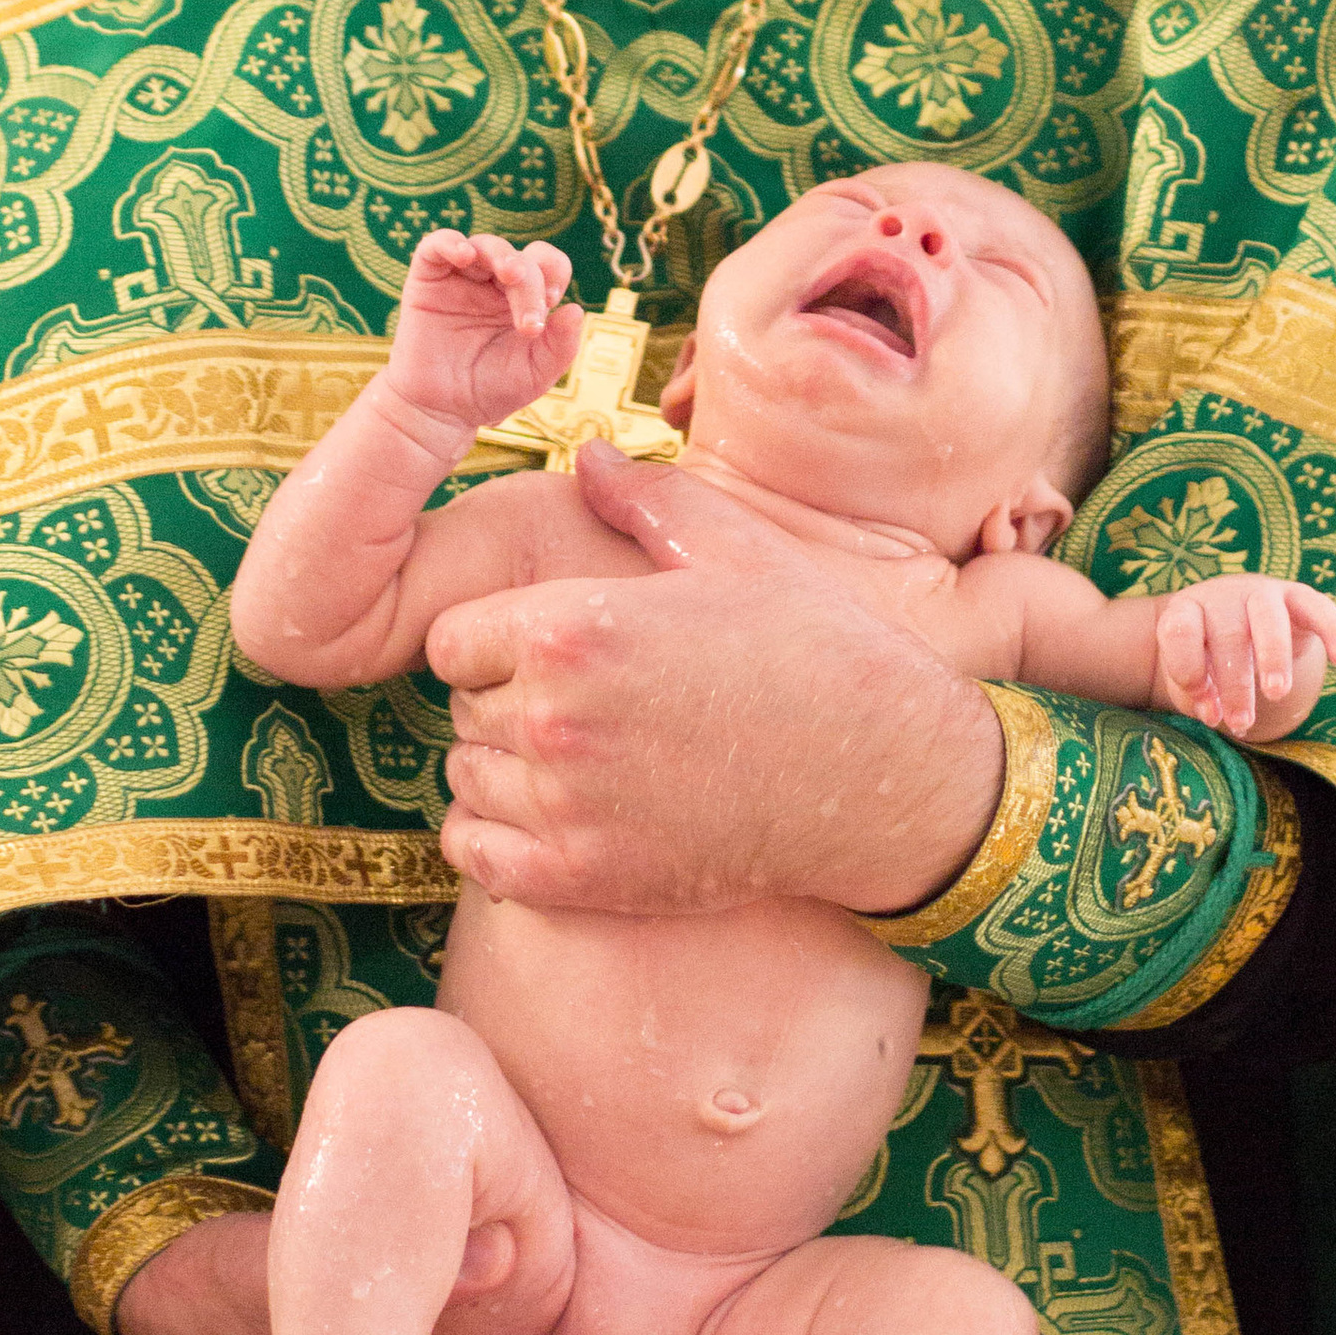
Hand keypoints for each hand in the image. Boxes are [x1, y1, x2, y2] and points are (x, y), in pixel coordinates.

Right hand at [390, 230, 584, 438]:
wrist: (442, 411)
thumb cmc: (491, 390)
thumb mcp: (535, 374)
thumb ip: (561, 346)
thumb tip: (577, 309)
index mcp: (525, 298)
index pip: (548, 265)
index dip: (554, 273)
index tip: (551, 301)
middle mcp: (494, 283)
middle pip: (520, 258)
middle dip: (530, 282)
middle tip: (528, 321)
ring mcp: (461, 279)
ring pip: (485, 245)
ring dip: (501, 255)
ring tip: (511, 274)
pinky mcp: (427, 280)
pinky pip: (435, 247)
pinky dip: (450, 243)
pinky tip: (465, 254)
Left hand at [427, 438, 1007, 915]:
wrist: (883, 774)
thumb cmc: (815, 649)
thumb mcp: (736, 549)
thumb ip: (646, 499)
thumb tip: (587, 457)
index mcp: (572, 629)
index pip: (452, 639)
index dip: (493, 640)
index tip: (544, 649)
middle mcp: (553, 718)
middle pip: (462, 708)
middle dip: (504, 699)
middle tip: (581, 701)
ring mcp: (566, 806)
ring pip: (467, 779)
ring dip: (503, 768)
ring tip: (578, 757)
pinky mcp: (584, 877)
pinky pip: (477, 855)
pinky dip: (495, 837)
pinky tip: (555, 816)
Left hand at [1152, 575, 1335, 737]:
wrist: (1236, 618)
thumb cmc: (1208, 655)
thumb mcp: (1196, 674)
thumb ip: (1200, 696)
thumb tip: (1215, 715)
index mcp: (1188, 610)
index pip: (1180, 632)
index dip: (1189, 672)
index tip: (1206, 711)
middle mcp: (1223, 596)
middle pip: (1228, 635)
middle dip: (1235, 683)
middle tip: (1241, 722)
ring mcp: (1262, 593)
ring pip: (1268, 618)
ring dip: (1273, 657)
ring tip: (1276, 693)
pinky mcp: (1298, 596)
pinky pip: (1319, 607)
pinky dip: (1334, 630)